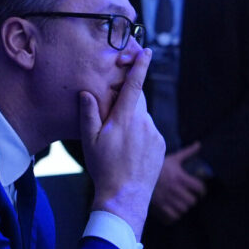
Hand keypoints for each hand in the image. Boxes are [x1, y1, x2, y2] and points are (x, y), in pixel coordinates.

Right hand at [80, 47, 164, 241]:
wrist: (126, 196)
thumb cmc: (104, 167)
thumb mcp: (89, 140)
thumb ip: (89, 113)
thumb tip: (87, 93)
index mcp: (126, 118)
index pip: (135, 85)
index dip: (140, 66)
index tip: (146, 52)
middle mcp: (144, 122)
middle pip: (137, 99)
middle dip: (126, 99)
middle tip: (111, 114)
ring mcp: (155, 134)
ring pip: (141, 117)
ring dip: (130, 121)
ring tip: (117, 143)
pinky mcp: (160, 145)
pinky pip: (148, 131)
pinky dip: (138, 134)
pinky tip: (127, 151)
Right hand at [149, 141, 206, 223]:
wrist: (135, 175)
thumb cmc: (156, 167)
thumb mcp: (172, 158)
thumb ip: (187, 152)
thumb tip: (199, 144)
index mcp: (180, 178)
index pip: (200, 188)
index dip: (201, 191)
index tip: (199, 192)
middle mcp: (175, 190)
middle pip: (192, 201)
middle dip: (191, 199)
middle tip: (187, 197)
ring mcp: (167, 200)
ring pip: (183, 210)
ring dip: (182, 208)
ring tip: (178, 203)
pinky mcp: (159, 208)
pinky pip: (172, 218)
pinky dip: (173, 216)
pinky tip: (170, 210)